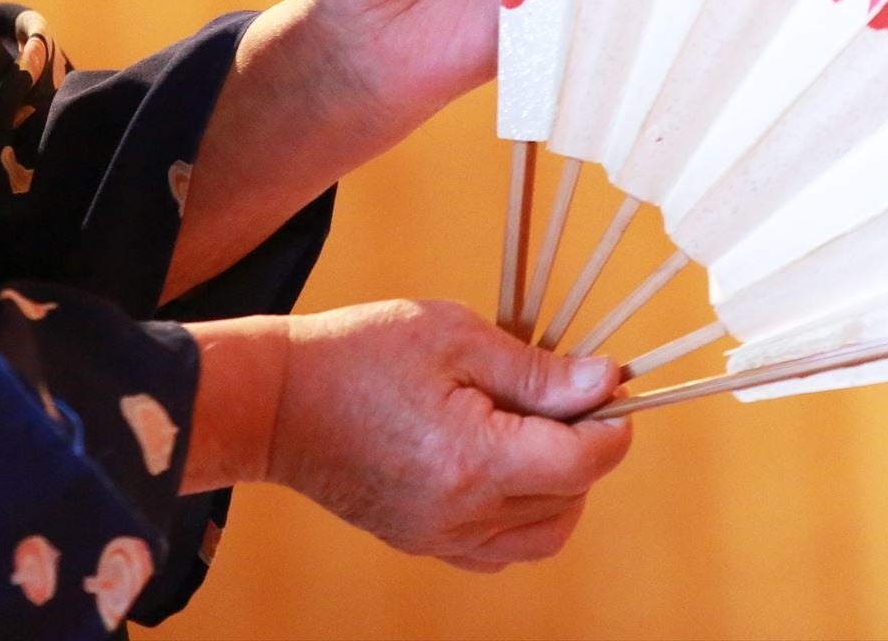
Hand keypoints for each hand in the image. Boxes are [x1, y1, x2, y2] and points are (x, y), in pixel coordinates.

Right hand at [246, 299, 631, 569]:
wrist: (275, 401)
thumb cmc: (358, 355)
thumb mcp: (455, 337)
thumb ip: (535, 369)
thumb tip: (602, 382)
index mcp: (473, 461)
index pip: (581, 462)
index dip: (611, 425)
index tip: (612, 388)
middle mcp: (461, 515)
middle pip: (570, 500)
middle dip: (589, 449)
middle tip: (575, 398)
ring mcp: (439, 538)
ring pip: (542, 536)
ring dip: (563, 490)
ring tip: (541, 432)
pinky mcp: (421, 542)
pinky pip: (499, 550)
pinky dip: (523, 516)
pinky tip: (506, 467)